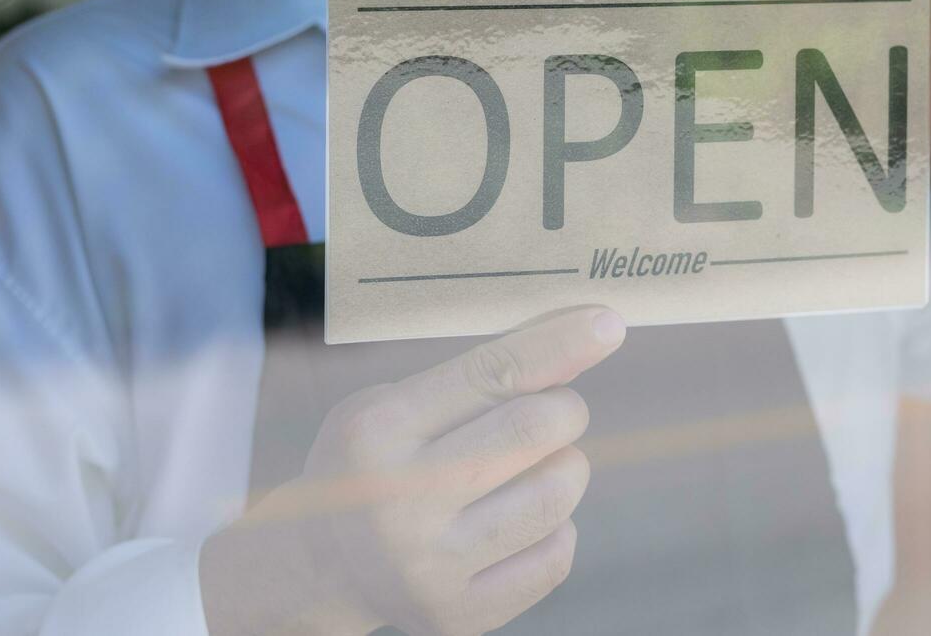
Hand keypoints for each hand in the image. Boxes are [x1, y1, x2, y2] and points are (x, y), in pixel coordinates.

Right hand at [200, 306, 627, 635]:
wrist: (322, 562)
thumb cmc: (376, 459)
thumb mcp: (396, 403)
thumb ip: (478, 378)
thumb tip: (577, 350)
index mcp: (378, 432)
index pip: (490, 375)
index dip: (558, 345)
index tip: (608, 323)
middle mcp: (400, 502)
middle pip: (534, 429)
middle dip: (565, 409)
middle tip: (555, 410)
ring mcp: (430, 566)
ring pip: (556, 495)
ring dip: (565, 467)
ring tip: (534, 467)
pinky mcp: (458, 614)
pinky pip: (555, 557)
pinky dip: (556, 527)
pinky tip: (520, 518)